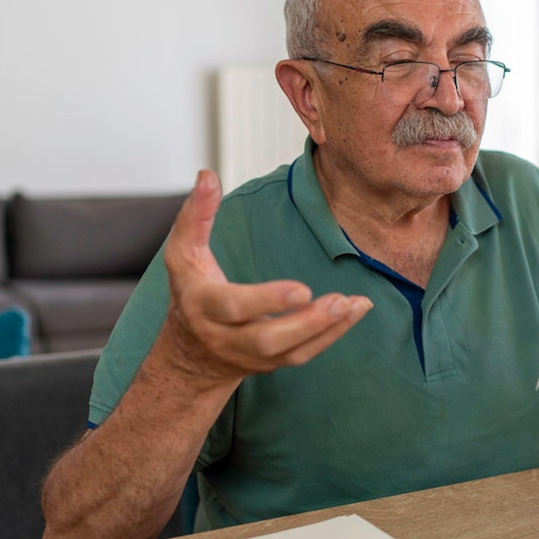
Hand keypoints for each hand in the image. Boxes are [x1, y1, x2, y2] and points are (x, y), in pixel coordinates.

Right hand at [159, 170, 371, 383]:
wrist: (189, 354)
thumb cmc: (191, 292)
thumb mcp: (183, 253)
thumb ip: (196, 215)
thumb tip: (207, 175)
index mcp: (203, 307)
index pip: (234, 307)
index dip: (267, 300)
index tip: (302, 288)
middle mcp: (226, 337)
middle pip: (266, 339)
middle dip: (305, 322)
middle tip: (338, 300)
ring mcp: (251, 355)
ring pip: (291, 352)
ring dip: (326, 329)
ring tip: (355, 304)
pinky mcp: (272, 362)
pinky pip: (304, 355)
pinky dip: (332, 336)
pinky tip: (355, 312)